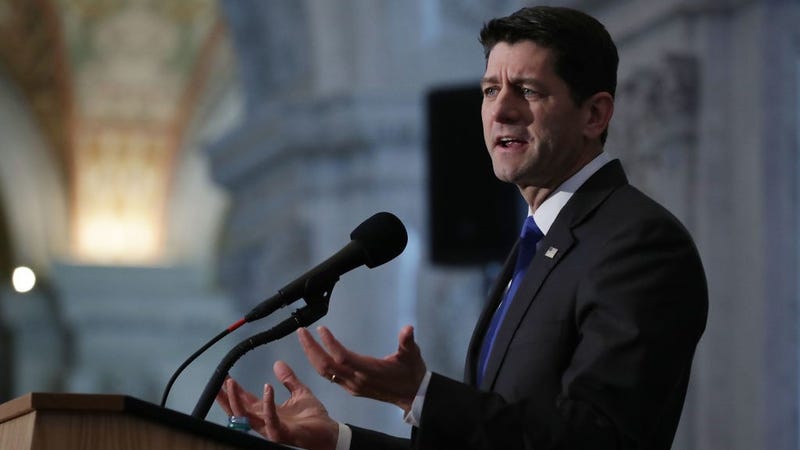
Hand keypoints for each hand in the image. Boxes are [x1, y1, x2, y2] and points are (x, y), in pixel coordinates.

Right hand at [215, 361, 338, 449]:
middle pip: (238, 410)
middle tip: (218, 381)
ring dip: (237, 400)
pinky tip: (267, 387)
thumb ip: (288, 379)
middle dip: (226, 397)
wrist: (329, 432)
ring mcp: (271, 428)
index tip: (224, 376)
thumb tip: (277, 363)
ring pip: (246, 417)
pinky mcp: (282, 433)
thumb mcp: (299, 392)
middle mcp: (265, 421)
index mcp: (267, 411)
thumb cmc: (312, 417)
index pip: (244, 401)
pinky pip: (271, 420)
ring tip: (231, 383)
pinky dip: (268, 404)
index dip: (233, 390)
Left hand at [298, 325, 426, 412]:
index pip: (344, 358)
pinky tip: (315, 354)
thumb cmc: (411, 374)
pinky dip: (320, 365)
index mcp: (369, 371)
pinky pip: (330, 377)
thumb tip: (408, 329)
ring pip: (325, 373)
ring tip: (304, 339)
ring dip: (312, 356)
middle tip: (301, 332)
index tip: (321, 329)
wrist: (412, 397)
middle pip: (327, 366)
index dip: (331, 344)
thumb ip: (407, 342)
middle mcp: (357, 380)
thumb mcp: (412, 355)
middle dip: (312, 349)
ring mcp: (352, 386)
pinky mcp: (351, 388)